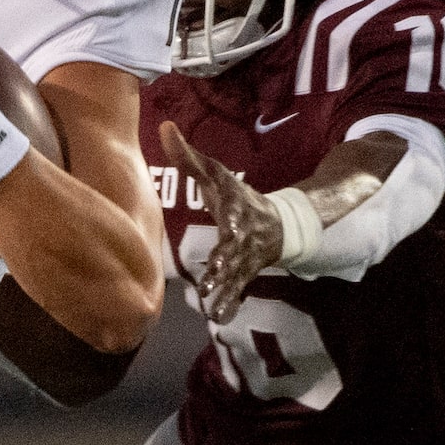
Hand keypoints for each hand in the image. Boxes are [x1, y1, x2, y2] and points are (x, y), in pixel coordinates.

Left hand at [162, 123, 279, 324]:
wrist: (280, 223)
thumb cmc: (237, 197)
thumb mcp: (216, 175)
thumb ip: (187, 157)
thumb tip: (164, 126)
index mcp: (235, 210)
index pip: (233, 212)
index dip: (233, 218)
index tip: (228, 223)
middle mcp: (243, 236)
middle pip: (234, 249)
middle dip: (226, 262)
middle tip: (216, 273)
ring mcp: (246, 257)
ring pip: (236, 275)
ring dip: (225, 289)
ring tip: (212, 306)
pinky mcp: (245, 274)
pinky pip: (237, 290)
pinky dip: (230, 304)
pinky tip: (219, 318)